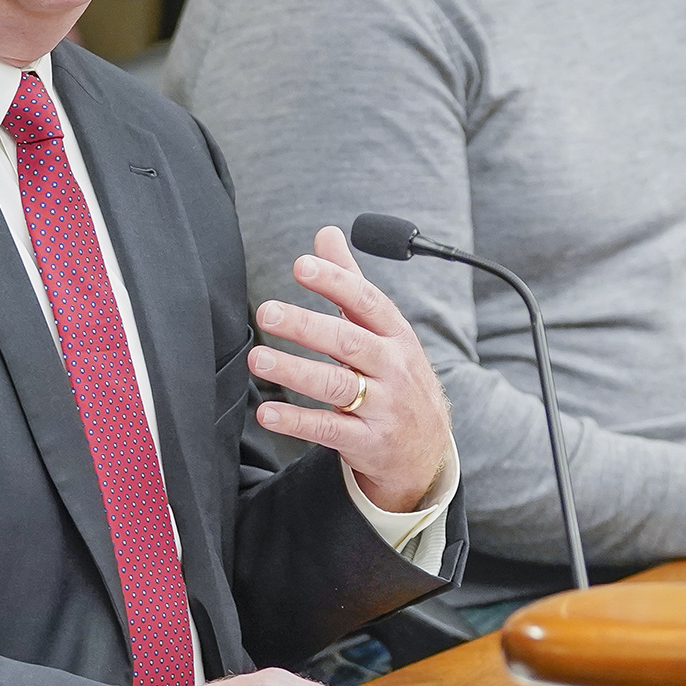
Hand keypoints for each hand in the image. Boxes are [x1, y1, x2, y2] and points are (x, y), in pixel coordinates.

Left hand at [249, 226, 452, 513]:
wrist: (428, 450)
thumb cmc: (397, 378)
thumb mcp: (385, 331)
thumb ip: (350, 283)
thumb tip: (326, 234)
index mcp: (395, 335)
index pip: (366, 301)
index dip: (335, 282)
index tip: (301, 265)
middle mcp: (392, 367)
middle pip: (348, 341)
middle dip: (306, 325)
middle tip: (266, 312)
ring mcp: (382, 406)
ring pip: (336, 385)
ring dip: (294, 371)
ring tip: (258, 359)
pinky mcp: (367, 442)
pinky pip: (329, 429)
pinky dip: (296, 421)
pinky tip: (266, 412)